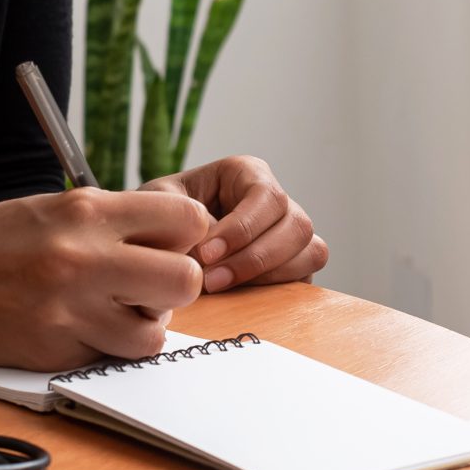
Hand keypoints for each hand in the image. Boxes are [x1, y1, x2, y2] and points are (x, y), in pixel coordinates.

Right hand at [0, 187, 213, 371]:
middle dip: (173, 284)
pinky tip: (73, 326)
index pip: (188, 221)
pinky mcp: (56, 351)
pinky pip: (109, 356)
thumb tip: (170, 242)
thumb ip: (111, 223)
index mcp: (85, 211)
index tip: (166, 244)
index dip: (184, 236)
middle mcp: (85, 258)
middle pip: (187, 279)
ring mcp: (71, 310)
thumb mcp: (51, 208)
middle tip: (145, 284)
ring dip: (140, 324)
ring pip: (155, 333)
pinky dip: (101, 346)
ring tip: (109, 310)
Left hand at [141, 155, 326, 291]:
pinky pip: (305, 277)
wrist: (159, 243)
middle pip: (296, 225)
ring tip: (218, 287)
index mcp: (246, 174)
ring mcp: (288, 234)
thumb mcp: (162, 202)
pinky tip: (238, 296)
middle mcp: (275, 202)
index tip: (206, 254)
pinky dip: (277, 290)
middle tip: (210, 280)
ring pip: (310, 252)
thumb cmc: (162, 212)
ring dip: (267, 275)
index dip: (242, 228)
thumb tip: (209, 251)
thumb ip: (183, 218)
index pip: (265, 196)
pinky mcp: (292, 265)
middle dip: (253, 258)